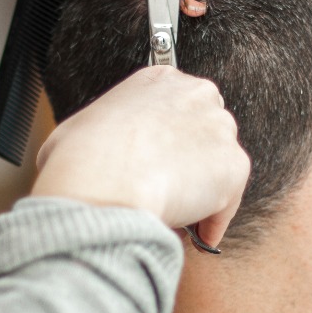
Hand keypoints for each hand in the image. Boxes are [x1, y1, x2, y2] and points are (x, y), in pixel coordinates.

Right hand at [31, 66, 249, 246]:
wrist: (103, 185)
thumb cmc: (82, 158)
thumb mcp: (76, 127)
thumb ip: (97, 132)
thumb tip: (86, 153)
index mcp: (158, 79)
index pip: (176, 105)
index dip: (167, 138)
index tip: (158, 158)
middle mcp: (195, 95)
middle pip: (203, 132)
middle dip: (188, 160)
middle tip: (167, 187)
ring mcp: (219, 129)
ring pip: (217, 167)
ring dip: (201, 191)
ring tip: (176, 215)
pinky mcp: (235, 166)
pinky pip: (227, 202)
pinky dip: (212, 220)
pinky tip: (193, 233)